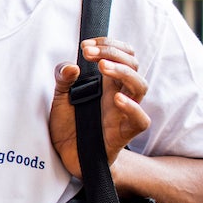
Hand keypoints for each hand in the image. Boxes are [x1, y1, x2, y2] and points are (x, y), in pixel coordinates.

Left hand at [50, 37, 150, 178]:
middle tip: (88, 53)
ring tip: (103, 67)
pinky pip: (141, 120)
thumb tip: (71, 66)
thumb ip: (63, 80)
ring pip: (141, 87)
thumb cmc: (69, 125)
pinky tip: (115, 98)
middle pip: (133, 65)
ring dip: (124, 72)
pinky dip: (132, 108)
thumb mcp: (60, 98)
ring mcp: (123, 113)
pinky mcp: (123, 134)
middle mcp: (118, 94)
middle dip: (112, 53)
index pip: (122, 55)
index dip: (109, 45)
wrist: (67, 157)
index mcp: (106, 83)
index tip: (85, 45)